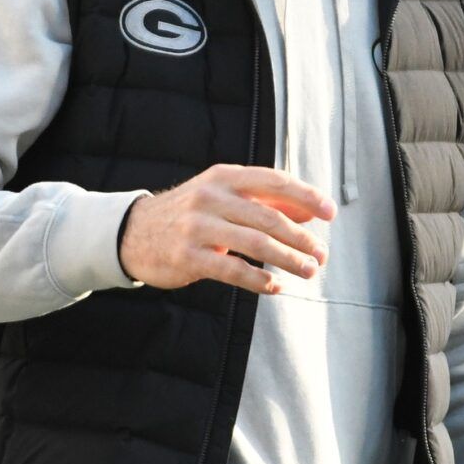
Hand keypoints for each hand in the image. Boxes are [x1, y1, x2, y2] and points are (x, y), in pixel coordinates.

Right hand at [119, 165, 334, 293]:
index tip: (330, 213)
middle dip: (301, 238)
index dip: (305, 196)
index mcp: (224, 177)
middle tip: (321, 255)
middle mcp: (211, 197)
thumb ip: (264, 202)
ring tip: (308, 271)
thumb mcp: (224, 197)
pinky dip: (258, 280)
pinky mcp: (188, 256)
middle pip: (268, 217)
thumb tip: (307, 214)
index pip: (274, 181)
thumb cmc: (190, 214)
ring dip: (288, 260)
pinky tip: (276, 286)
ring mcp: (198, 227)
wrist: (133, 232)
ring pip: (255, 244)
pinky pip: (231, 270)